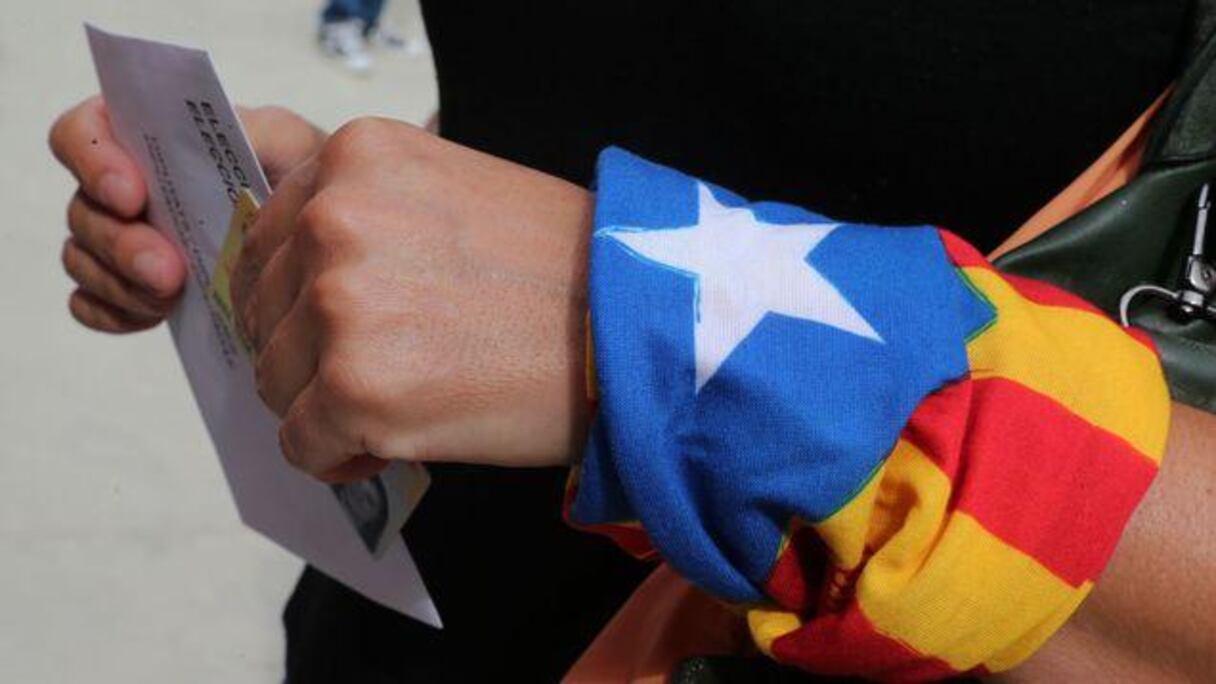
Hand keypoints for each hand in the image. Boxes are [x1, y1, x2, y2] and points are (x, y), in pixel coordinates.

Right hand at [49, 96, 325, 331]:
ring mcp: (119, 238)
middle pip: (83, 210)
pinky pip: (90, 304)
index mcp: (147, 135)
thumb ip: (251, 130)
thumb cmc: (296, 174)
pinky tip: (153, 316)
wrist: (318, 229)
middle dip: (122, 245)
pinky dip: (112, 313)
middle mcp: (122, 185)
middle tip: (170, 272)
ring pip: (82, 259)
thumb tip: (223, 138)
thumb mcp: (286, 141)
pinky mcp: (128, 286)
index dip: (93, 162)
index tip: (132, 196)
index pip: (82, 134)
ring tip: (172, 297)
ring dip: (121, 284)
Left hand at [232, 118, 592, 480]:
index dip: (297, 291)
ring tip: (408, 399)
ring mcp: (340, 306)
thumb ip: (359, 203)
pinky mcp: (357, 389)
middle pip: (263, 311)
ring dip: (327, 403)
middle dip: (310, 350)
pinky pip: (302, 444)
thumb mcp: (448, 191)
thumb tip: (284, 242)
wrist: (638, 327)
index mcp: (354, 159)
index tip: (337, 317)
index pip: (263, 235)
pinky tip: (397, 440)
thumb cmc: (565, 266)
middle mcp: (334, 220)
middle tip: (390, 363)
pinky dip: (342, 455)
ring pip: (275, 382)